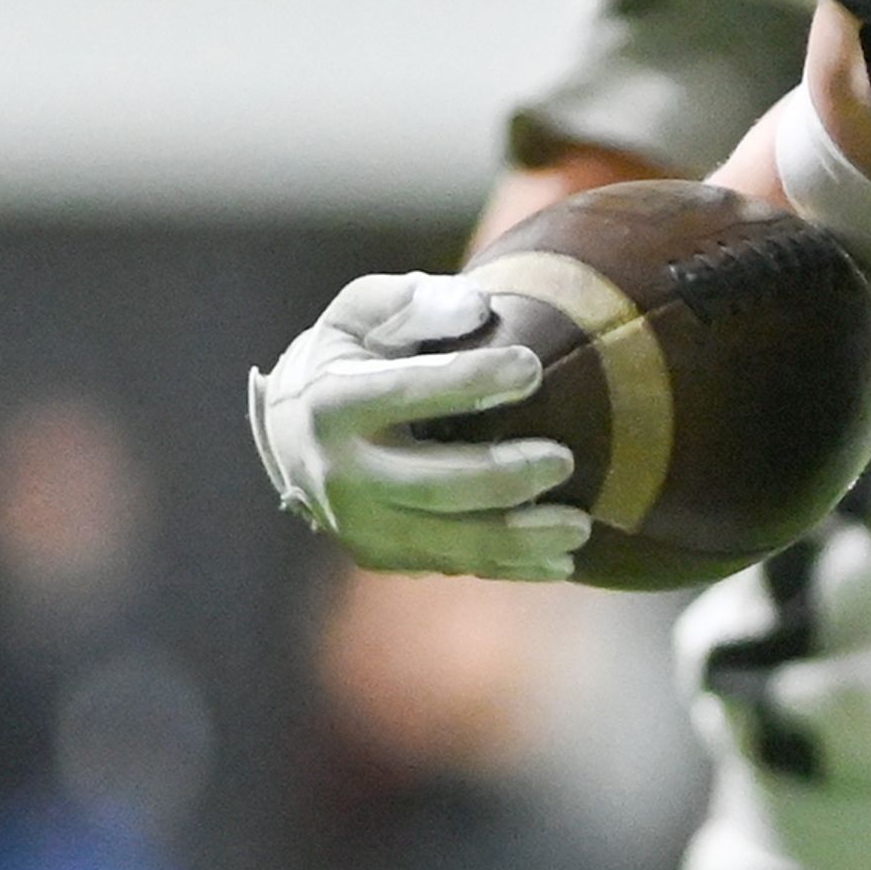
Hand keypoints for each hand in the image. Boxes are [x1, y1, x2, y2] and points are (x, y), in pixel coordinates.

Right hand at [248, 274, 586, 581]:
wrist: (292, 436)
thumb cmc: (348, 359)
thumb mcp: (363, 315)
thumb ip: (415, 302)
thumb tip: (477, 308)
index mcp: (331, 403)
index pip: (405, 393)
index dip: (470, 380)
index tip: (531, 367)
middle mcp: (340, 472)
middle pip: (434, 485)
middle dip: (505, 476)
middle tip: (563, 460)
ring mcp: (359, 524)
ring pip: (449, 540)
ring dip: (521, 537)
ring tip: (579, 524)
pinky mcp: (380, 556)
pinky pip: (454, 565)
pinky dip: (512, 567)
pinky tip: (560, 560)